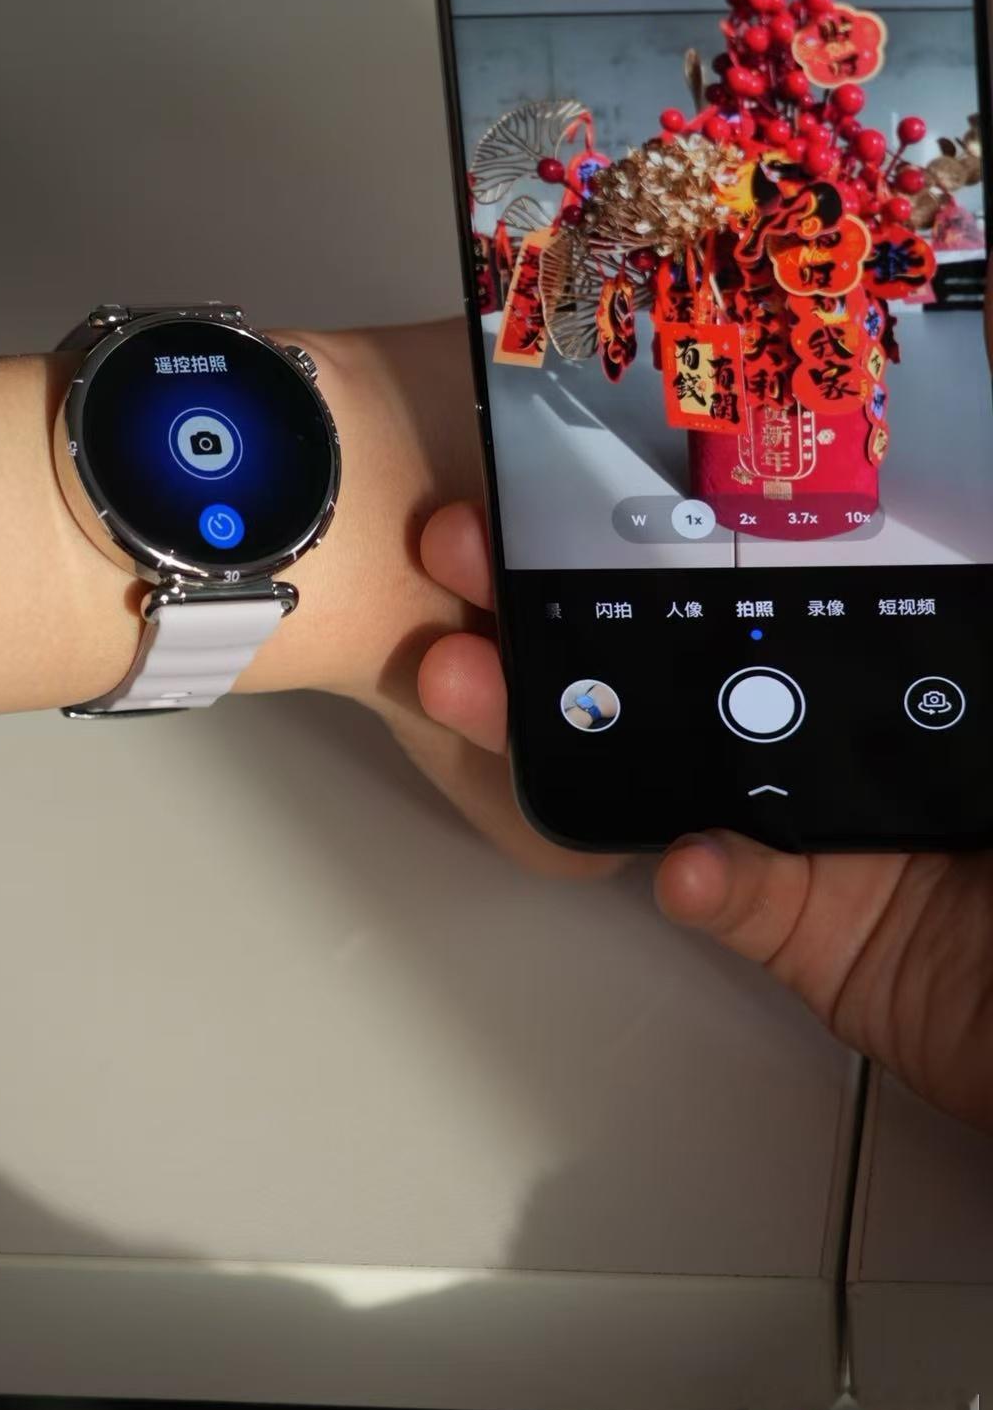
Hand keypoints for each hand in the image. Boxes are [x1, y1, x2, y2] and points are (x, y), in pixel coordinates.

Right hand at [418, 499, 992, 1137]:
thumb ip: (947, 622)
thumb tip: (943, 501)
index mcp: (878, 653)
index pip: (749, 571)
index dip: (655, 526)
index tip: (569, 487)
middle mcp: (823, 725)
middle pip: (673, 652)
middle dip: (558, 602)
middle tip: (465, 556)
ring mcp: (800, 821)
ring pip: (663, 763)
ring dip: (561, 723)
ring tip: (477, 683)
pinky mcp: (793, 922)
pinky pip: (728, 895)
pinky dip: (703, 880)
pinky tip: (684, 864)